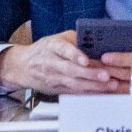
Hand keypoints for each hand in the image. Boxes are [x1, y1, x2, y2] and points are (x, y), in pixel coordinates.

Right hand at [0, 31, 124, 95]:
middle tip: (106, 75)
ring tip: (109, 85)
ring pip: (74, 84)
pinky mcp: (57, 89)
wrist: (22, 66)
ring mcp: (53, 78)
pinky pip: (74, 92)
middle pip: (71, 70)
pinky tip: (101, 92)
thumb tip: (98, 43)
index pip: (63, 50)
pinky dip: (88, 93)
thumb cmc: (44, 50)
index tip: (86, 60)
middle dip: (90, 74)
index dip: (75, 55)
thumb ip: (76, 39)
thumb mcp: (58, 38)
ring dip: (93, 86)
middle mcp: (52, 63)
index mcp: (52, 46)